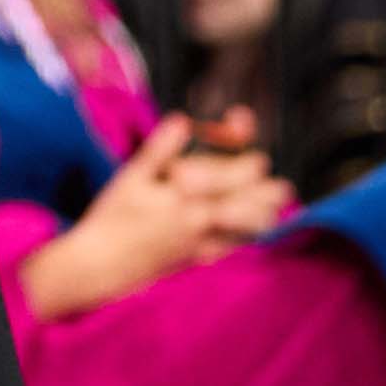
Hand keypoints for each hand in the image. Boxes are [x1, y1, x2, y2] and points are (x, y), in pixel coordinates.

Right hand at [19, 114, 293, 318]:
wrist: (102, 264)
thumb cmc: (112, 214)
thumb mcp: (131, 175)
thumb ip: (161, 148)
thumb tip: (184, 121)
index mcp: (184, 194)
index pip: (230, 177)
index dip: (249, 166)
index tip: (261, 160)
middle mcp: (199, 219)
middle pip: (248, 205)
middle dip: (268, 195)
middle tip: (282, 188)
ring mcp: (200, 243)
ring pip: (245, 230)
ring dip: (263, 217)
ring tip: (275, 208)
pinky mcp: (196, 260)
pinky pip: (230, 248)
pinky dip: (244, 237)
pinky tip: (249, 232)